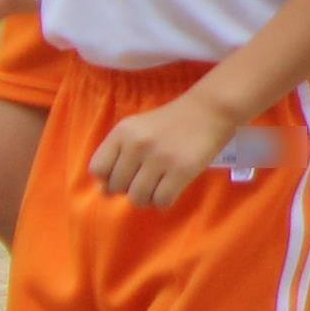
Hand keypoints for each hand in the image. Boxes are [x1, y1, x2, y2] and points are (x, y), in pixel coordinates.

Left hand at [91, 90, 238, 209]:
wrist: (211, 109)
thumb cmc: (172, 122)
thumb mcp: (139, 130)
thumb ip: (118, 156)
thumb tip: (104, 192)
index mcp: (123, 132)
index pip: (98, 169)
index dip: (109, 177)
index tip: (125, 174)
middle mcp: (137, 145)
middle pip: (117, 187)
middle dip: (130, 188)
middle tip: (147, 179)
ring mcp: (160, 158)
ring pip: (138, 198)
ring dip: (147, 198)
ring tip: (159, 186)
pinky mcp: (182, 170)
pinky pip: (161, 201)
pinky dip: (164, 201)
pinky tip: (171, 189)